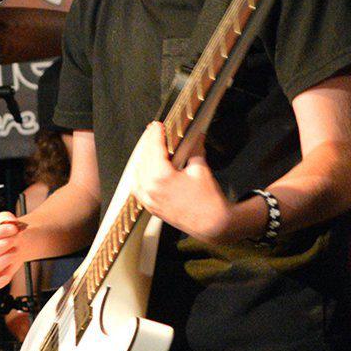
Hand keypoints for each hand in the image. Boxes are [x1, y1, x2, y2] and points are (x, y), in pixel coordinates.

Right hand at [0, 211, 27, 289]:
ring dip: (6, 259)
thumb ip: (6, 218)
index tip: (13, 228)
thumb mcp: (6, 218)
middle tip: (15, 239)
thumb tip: (9, 223)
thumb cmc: (7, 230)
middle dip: (3, 245)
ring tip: (15, 250)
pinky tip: (11, 266)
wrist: (16, 241)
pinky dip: (4, 278)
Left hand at [134, 122, 235, 242]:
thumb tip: (195, 135)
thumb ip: (194, 149)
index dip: (155, 134)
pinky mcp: (150, 207)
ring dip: (143, 158)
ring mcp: (148, 199)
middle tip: (154, 132)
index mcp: (161, 176)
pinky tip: (145, 168)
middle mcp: (149, 188)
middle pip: (144, 158)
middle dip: (149, 144)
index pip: (154, 148)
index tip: (157, 125)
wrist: (213, 224)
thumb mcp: (200, 169)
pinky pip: (138, 187)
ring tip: (151, 148)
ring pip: (138, 172)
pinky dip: (140, 175)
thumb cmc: (208, 199)